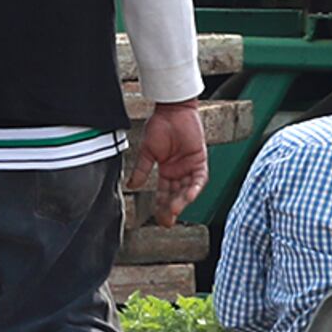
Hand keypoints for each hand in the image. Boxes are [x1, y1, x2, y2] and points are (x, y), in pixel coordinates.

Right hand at [140, 100, 210, 225]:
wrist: (172, 111)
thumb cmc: (160, 126)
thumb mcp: (147, 152)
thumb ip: (141, 170)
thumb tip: (131, 186)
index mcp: (167, 170)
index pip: (164, 193)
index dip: (161, 206)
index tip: (158, 219)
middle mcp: (179, 171)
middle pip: (176, 194)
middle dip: (171, 208)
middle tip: (167, 221)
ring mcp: (190, 166)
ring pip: (188, 189)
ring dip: (182, 200)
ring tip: (174, 211)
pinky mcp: (200, 160)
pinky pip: (200, 178)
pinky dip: (195, 187)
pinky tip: (188, 196)